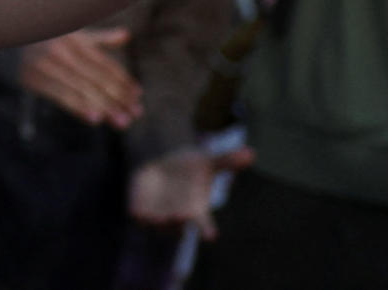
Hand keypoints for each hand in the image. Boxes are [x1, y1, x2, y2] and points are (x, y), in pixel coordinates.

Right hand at [15, 27, 140, 127]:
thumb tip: (126, 35)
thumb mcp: (71, 34)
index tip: (137, 96)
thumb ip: (99, 39)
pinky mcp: (33, 79)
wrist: (5, 37)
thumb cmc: (45, 36)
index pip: (104, 64)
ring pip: (82, 89)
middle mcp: (62, 50)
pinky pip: (61, 96)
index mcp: (74, 39)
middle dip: (118, 98)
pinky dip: (79, 108)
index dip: (123, 80)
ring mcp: (46, 65)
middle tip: (134, 114)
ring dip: (105, 107)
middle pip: (97, 78)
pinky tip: (95, 119)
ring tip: (121, 121)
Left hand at [130, 143, 247, 236]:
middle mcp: (178, 217)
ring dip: (157, 222)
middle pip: (178, 227)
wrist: (163, 166)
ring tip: (158, 216)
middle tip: (180, 216)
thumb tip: (251, 152)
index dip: (207, 230)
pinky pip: (138, 217)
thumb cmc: (191, 169)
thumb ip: (227, 160)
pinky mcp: (140, 210)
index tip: (211, 235)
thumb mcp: (207, 162)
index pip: (204, 225)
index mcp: (197, 210)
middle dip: (178, 222)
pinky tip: (136, 209)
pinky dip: (138, 214)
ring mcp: (158, 215)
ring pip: (157, 225)